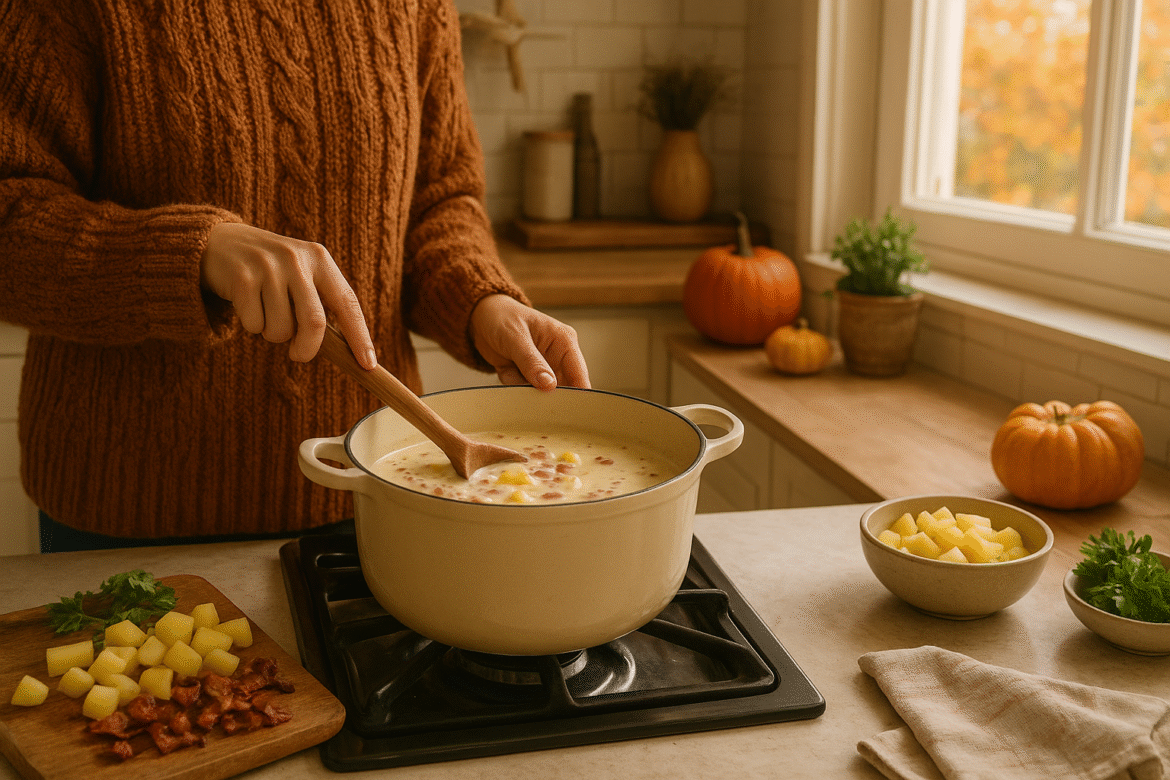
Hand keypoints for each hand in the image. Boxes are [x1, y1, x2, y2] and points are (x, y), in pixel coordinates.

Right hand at [200, 222, 376, 367]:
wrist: (219, 243)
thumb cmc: (270, 271)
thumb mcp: (301, 275)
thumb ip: (321, 303)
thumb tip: (346, 349)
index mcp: (319, 259)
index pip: (347, 303)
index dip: (359, 336)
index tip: (368, 363)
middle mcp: (297, 259)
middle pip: (314, 322)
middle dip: (308, 348)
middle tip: (299, 355)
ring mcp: (268, 267)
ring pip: (281, 329)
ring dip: (274, 335)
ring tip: (267, 314)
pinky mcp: (242, 278)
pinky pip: (254, 325)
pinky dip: (253, 326)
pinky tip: (247, 305)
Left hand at [470, 295, 589, 390]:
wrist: (481, 318)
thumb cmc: (501, 317)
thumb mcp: (515, 337)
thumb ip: (532, 361)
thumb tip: (550, 385)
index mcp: (564, 342)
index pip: (579, 375)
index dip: (576, 396)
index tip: (564, 411)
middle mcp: (558, 358)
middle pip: (564, 390)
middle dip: (546, 396)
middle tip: (530, 393)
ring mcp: (544, 369)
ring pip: (542, 394)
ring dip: (526, 391)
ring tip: (512, 370)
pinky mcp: (528, 378)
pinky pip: (524, 393)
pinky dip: (513, 386)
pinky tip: (506, 370)